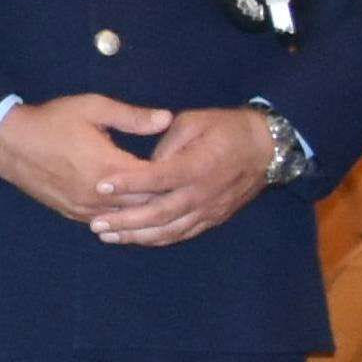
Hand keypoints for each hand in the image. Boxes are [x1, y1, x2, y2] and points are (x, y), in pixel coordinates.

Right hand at [0, 95, 177, 226]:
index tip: (191, 171)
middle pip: (144, 206)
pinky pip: (106, 223)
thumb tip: (167, 119)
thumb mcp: (93, 108)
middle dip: (165, 200)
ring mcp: (84, 207)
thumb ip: (132, 117)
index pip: (154, 181)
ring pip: (126, 220)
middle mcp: (99, 195)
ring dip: (146, 215)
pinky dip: (123, 221)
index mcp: (109, 168)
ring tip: (168, 210)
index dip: (174, 178)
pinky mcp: (72, 213)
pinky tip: (136, 216)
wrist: (8, 142)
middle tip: (188, 194)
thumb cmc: (52, 120)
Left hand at [90, 107, 280, 247]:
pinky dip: (156, 240)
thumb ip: (166, 142)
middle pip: (159, 213)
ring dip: (136, 236)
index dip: (128, 183)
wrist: (266, 148)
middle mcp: (202, 193)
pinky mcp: (212, 218)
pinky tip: (134, 239)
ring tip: (107, 235)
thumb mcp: (193, 122)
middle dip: (125, 221)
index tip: (100, 185)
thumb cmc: (225, 128)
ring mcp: (209, 209)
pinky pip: (182, 234)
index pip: (157, 178)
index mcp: (197, 165)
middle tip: (96, 224)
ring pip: (169, 230)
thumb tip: (144, 164)